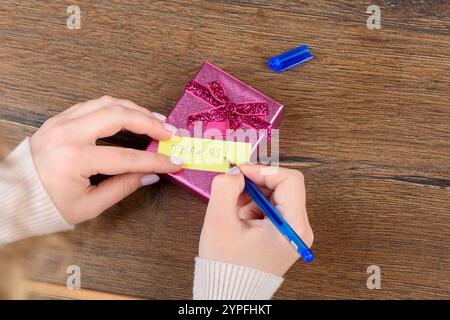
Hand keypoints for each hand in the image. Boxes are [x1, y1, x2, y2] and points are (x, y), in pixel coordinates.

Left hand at [30, 95, 182, 224]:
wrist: (15, 195)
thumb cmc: (47, 204)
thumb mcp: (88, 206)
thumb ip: (122, 188)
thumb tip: (150, 175)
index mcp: (74, 159)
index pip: (126, 157)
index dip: (155, 160)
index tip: (174, 162)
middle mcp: (68, 133)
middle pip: (119, 116)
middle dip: (150, 123)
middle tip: (170, 132)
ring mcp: (62, 121)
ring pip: (108, 103)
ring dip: (136, 109)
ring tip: (157, 120)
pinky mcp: (60, 118)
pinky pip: (94, 104)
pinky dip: (117, 107)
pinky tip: (131, 114)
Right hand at [199, 165, 313, 276]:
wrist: (230, 293)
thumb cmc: (228, 267)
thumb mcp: (220, 223)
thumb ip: (225, 189)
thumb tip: (235, 172)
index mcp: (294, 226)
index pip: (289, 180)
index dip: (263, 170)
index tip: (241, 172)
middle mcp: (299, 228)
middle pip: (282, 186)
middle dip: (254, 185)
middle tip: (233, 191)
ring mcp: (292, 231)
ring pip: (274, 195)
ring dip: (251, 196)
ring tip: (234, 213)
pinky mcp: (282, 233)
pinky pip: (270, 207)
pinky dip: (252, 206)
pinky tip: (239, 220)